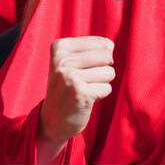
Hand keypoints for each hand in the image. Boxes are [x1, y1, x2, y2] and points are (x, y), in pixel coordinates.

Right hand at [38, 36, 114, 156]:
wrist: (53, 120)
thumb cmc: (70, 85)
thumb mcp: (74, 61)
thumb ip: (95, 48)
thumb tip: (110, 46)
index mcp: (59, 47)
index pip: (104, 44)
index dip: (100, 59)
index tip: (81, 70)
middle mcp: (61, 60)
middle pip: (107, 56)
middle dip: (102, 70)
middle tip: (84, 81)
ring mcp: (69, 77)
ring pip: (109, 72)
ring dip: (101, 83)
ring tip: (84, 89)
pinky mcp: (79, 93)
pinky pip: (107, 88)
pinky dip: (100, 95)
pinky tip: (84, 99)